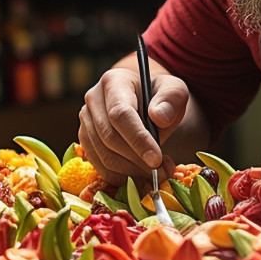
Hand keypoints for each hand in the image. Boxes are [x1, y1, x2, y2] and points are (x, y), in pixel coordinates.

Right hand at [78, 63, 189, 186]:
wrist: (145, 100)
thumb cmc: (159, 96)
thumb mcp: (174, 89)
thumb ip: (171, 98)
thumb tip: (159, 117)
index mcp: (113, 82)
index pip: (120, 114)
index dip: (138, 139)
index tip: (156, 159)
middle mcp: (93, 100)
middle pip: (110, 138)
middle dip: (137, 160)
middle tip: (162, 172)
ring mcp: (86, 121)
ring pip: (104, 156)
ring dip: (132, 172)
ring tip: (157, 175)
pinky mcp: (86, 140)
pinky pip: (100, 166)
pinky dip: (122, 177)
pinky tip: (142, 177)